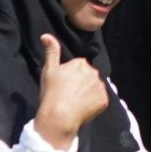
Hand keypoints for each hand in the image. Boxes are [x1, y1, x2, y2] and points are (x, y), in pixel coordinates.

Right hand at [32, 34, 109, 148]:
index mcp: (80, 63)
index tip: (63, 85)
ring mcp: (100, 86)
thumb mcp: (49, 70)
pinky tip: (83, 109)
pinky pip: (100, 100)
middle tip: (69, 95)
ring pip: (94, 88)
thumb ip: (51, 52)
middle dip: (81, 84)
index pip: (78, 67)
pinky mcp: (104, 100)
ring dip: (88, 94)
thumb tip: (46, 35)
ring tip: (75, 103)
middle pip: (88, 77)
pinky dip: (93, 104)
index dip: (70, 77)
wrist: (59, 116)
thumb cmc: (52, 93)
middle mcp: (93, 71)